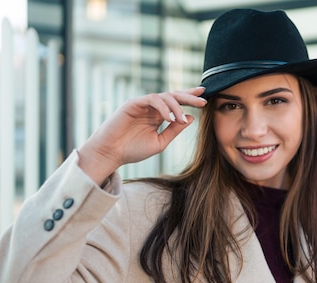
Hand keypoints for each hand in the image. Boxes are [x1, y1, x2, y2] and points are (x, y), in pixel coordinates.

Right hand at [78, 87, 207, 184]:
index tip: (205, 98)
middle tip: (202, 100)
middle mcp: (152, 107)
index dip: (190, 98)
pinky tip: (170, 118)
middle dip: (189, 96)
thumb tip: (191, 118)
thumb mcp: (160, 142)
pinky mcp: (133, 103)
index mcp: (158, 115)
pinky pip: (152, 99)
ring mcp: (142, 104)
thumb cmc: (133, 150)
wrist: (111, 153)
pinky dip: (163, 107)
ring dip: (176, 107)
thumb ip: (174, 130)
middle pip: (173, 96)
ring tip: (181, 119)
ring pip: (165, 96)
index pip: (176, 103)